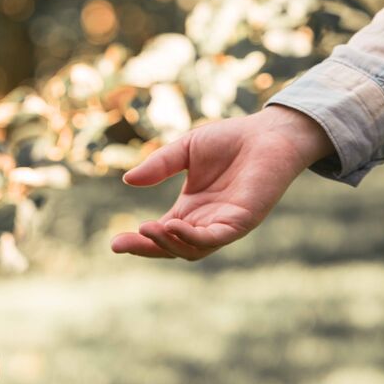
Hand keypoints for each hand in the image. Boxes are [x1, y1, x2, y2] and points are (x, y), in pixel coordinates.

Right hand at [111, 106, 334, 259]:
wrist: (269, 133)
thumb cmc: (231, 140)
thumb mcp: (185, 150)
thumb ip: (159, 166)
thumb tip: (128, 181)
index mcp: (191, 209)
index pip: (161, 232)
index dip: (138, 240)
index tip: (114, 242)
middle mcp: (206, 222)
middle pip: (171, 247)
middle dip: (145, 249)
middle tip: (119, 245)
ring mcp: (224, 225)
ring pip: (191, 250)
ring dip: (166, 244)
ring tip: (145, 229)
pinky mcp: (241, 222)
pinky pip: (214, 238)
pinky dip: (192, 237)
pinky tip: (172, 225)